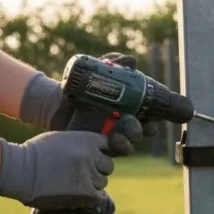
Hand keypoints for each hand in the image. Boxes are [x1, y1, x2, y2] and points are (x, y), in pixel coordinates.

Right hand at [0, 131, 114, 209]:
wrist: (20, 170)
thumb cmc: (34, 154)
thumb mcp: (59, 139)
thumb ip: (78, 144)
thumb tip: (93, 153)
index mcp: (85, 139)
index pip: (107, 145)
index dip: (100, 152)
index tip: (94, 158)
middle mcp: (91, 155)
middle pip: (107, 165)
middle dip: (97, 169)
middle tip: (82, 173)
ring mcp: (89, 174)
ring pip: (102, 181)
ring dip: (92, 183)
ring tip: (74, 184)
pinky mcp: (86, 192)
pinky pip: (98, 196)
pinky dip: (90, 196)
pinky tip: (79, 194)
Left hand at [18, 52, 159, 155]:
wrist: (58, 101)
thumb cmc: (83, 87)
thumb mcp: (98, 71)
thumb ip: (114, 63)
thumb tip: (132, 61)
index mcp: (131, 110)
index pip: (151, 118)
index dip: (156, 119)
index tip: (154, 118)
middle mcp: (125, 125)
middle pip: (143, 132)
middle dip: (146, 130)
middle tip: (140, 125)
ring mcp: (112, 137)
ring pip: (128, 144)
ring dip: (129, 141)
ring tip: (121, 137)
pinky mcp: (98, 146)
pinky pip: (110, 152)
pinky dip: (113, 148)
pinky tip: (110, 142)